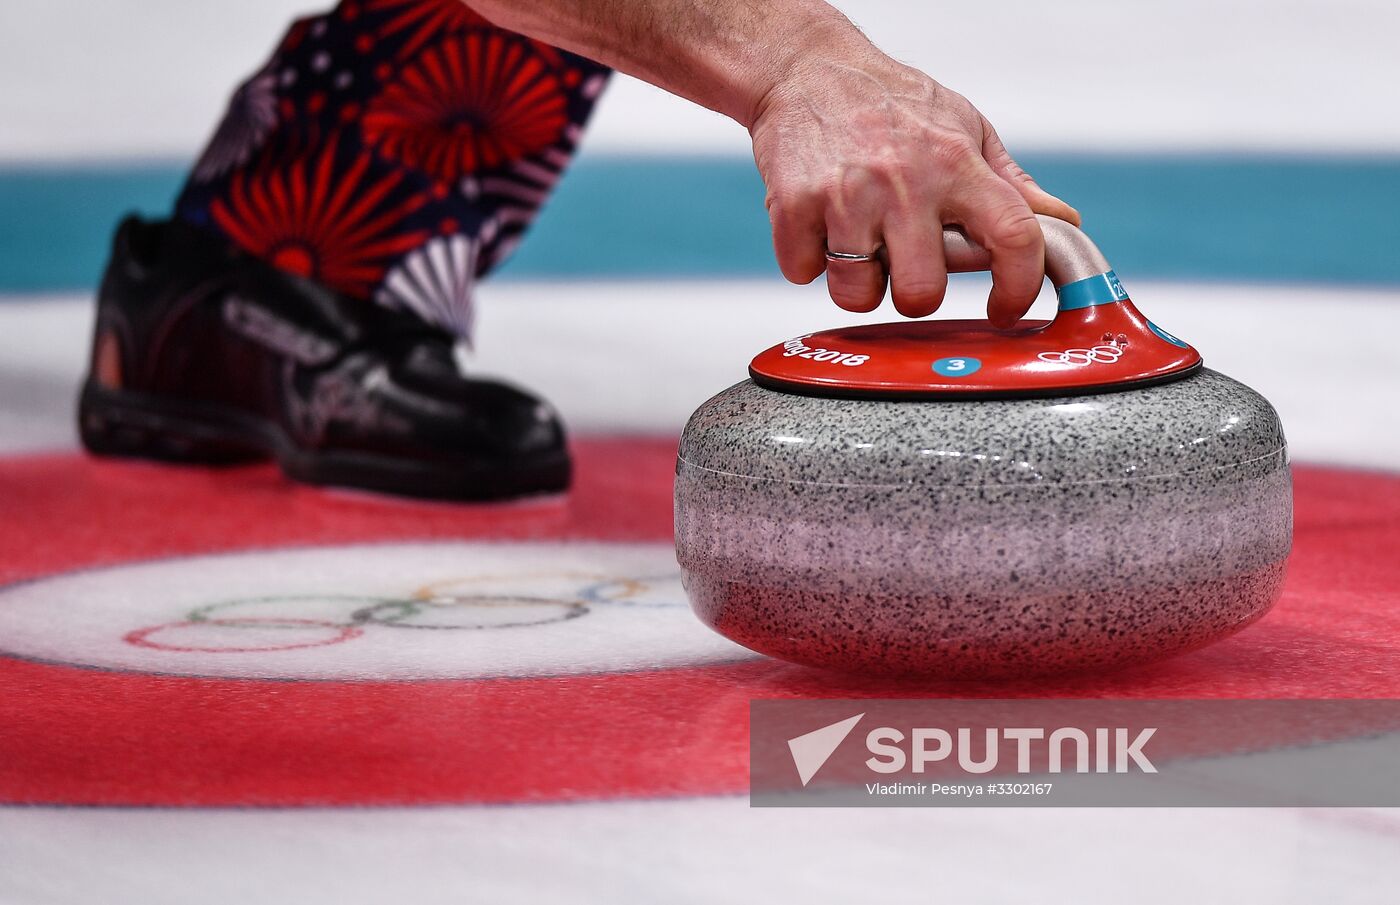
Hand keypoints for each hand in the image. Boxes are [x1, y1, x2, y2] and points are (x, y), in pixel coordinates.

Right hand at [749, 45, 1079, 326]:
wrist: (806, 69)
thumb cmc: (889, 101)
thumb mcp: (962, 127)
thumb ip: (1009, 183)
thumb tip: (1061, 220)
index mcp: (956, 165)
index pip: (1013, 237)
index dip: (1018, 285)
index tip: (1005, 306)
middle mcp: (905, 183)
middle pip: (922, 292)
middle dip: (915, 296)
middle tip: (906, 271)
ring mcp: (847, 197)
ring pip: (857, 294)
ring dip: (856, 283)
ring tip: (855, 244)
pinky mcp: (795, 206)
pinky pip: (803, 272)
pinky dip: (806, 260)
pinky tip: (818, 226)